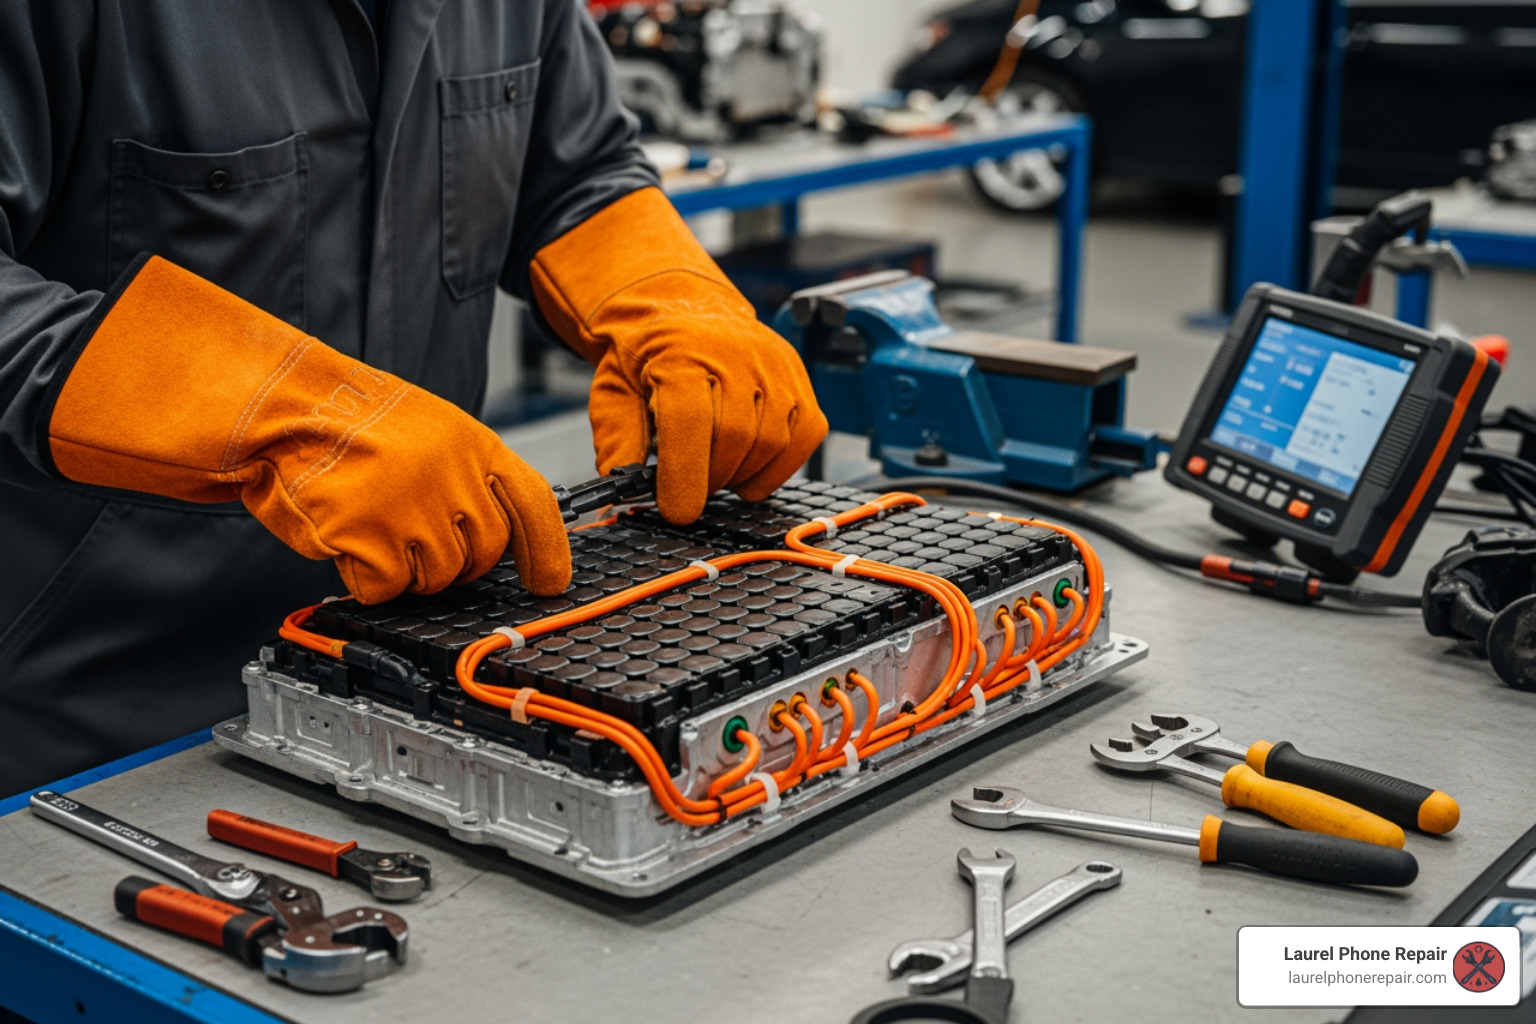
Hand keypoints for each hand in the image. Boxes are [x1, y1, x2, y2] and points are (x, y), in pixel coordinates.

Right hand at [45, 255, 570, 601]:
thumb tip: (484, 531)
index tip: (549, 583)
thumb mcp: (425, 431)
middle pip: (483, 553)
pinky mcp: (374, 540)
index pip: (533, 505)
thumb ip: (462, 476)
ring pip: (437, 578)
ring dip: (405, 569)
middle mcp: (454, 477)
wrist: (276, 409)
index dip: (547, 551)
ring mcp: (417, 510)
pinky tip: (346, 540)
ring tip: (370, 527)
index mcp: (473, 444)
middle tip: (413, 543)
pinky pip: (386, 588)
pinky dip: (365, 577)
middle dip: (455, 564)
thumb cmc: (341, 419)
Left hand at [533, 188, 827, 522]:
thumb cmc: (647, 358)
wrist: (682, 309)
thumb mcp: (613, 391)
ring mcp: (774, 364)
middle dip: (712, 479)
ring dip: (744, 475)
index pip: (690, 421)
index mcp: (679, 354)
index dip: (686, 475)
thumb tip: (621, 481)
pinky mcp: (799, 377)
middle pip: (735, 437)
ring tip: (718, 474)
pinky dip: (782, 466)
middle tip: (692, 488)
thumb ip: (617, 438)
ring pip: (774, 441)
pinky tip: (752, 469)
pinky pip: (808, 434)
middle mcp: (734, 353)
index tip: (678, 511)